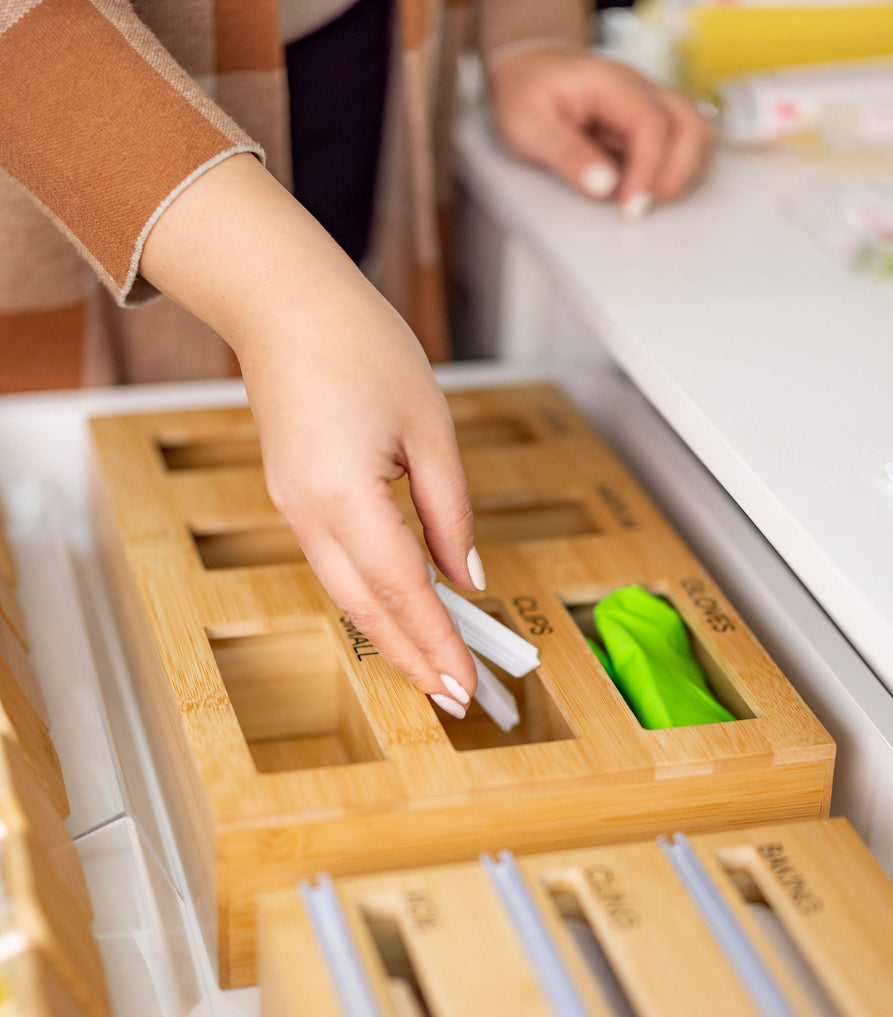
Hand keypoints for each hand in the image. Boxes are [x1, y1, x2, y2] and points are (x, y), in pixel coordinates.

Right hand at [140, 155, 478, 716]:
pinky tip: (401, 619)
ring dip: (391, 638)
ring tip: (434, 673)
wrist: (285, 303)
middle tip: (456, 698)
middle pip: (369, 608)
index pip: (404, 588)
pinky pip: (336, 568)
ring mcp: (294, 510)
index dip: (438, 641)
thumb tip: (469, 577)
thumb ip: (451, 511)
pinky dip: (371, 602)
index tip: (467, 681)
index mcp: (346, 493)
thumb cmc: (360, 344)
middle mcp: (310, 513)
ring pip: (348, 595)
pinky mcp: (294, 501)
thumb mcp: (430, 426)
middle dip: (413, 658)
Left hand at [488, 49, 712, 218]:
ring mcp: (650, 104)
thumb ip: (566, 154)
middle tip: (641, 208)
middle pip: (688, 124)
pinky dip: (677, 171)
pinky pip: (682, 145)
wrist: (529, 71)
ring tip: (650, 201)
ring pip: (695, 133)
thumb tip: (604, 186)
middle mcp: (640, 89)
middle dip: (676, 174)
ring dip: (683, 173)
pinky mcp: (651, 124)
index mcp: (610, 83)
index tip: (630, 207)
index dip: (648, 169)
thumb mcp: (529, 125)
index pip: (650, 122)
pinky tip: (650, 190)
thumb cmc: (527, 93)